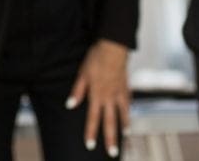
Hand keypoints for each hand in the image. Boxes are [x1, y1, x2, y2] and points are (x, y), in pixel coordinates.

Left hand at [67, 39, 129, 155]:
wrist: (113, 48)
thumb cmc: (95, 59)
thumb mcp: (82, 74)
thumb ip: (77, 91)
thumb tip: (70, 105)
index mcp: (96, 95)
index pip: (93, 119)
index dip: (91, 133)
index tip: (90, 146)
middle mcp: (109, 97)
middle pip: (110, 122)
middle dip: (110, 139)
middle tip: (112, 154)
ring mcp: (119, 93)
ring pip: (122, 114)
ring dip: (123, 126)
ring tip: (125, 137)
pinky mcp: (126, 86)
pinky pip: (128, 102)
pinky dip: (128, 110)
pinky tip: (128, 114)